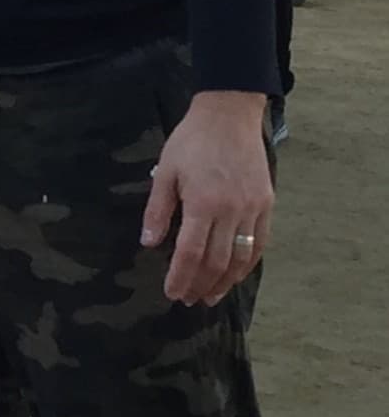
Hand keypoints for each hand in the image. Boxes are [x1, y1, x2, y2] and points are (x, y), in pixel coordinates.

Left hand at [142, 91, 272, 304]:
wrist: (229, 116)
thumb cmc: (191, 142)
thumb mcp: (166, 172)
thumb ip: (158, 210)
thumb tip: (148, 243)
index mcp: (204, 204)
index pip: (192, 252)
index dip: (181, 276)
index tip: (172, 293)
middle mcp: (232, 211)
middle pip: (218, 261)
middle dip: (201, 284)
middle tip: (188, 300)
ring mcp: (254, 209)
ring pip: (242, 257)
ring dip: (226, 281)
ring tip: (210, 296)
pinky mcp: (267, 204)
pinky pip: (260, 243)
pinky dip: (247, 263)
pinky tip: (235, 274)